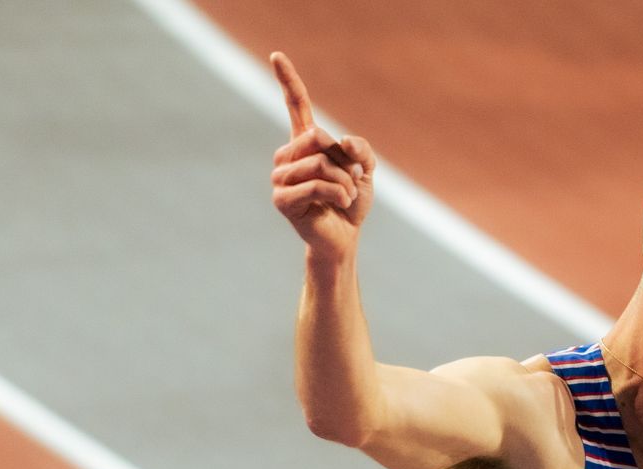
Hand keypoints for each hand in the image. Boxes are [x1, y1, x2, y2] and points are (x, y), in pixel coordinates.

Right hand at [268, 52, 375, 256]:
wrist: (345, 238)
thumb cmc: (351, 203)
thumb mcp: (365, 171)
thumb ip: (360, 150)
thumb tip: (342, 141)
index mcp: (305, 144)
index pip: (296, 106)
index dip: (288, 81)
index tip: (277, 55)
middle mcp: (288, 156)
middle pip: (317, 137)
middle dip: (344, 161)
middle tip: (348, 182)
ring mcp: (280, 177)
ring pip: (319, 164)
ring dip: (344, 182)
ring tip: (345, 197)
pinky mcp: (281, 199)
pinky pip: (317, 185)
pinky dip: (339, 194)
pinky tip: (342, 205)